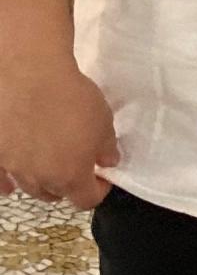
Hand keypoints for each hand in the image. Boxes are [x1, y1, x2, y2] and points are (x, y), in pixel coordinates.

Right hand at [0, 51, 118, 209]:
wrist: (30, 75)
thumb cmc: (72, 98)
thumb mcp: (104, 122)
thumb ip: (107, 149)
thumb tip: (106, 162)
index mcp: (70, 177)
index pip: (87, 199)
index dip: (99, 189)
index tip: (103, 175)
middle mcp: (39, 179)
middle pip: (56, 194)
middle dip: (69, 184)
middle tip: (76, 164)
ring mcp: (13, 168)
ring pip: (29, 186)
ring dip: (42, 181)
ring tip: (48, 167)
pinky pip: (0, 178)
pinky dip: (6, 182)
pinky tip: (9, 185)